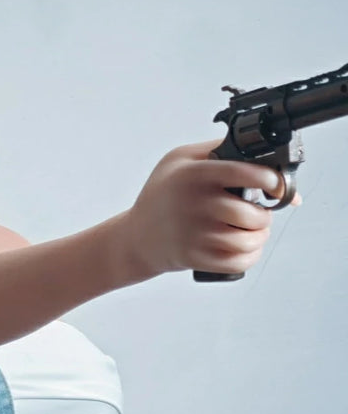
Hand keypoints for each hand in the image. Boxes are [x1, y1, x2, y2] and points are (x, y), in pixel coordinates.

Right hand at [124, 137, 301, 277]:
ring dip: (260, 236)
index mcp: (194, 175)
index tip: (277, 185)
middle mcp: (195, 204)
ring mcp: (195, 234)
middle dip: (264, 215)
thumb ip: (220, 150)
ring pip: (248, 240)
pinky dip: (251, 256)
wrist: (137, 236)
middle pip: (251, 214)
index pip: (244, 173)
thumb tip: (269, 167)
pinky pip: (238, 262)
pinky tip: (247, 248)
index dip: (270, 179)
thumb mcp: (181, 159)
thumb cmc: (164, 194)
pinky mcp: (196, 258)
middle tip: (259, 212)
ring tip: (254, 230)